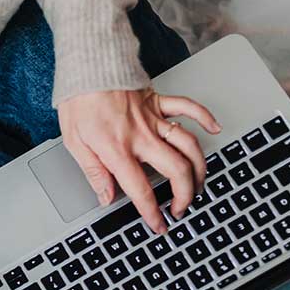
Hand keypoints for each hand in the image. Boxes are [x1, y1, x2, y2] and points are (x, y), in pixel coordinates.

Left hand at [58, 89, 220, 232]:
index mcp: (118, 149)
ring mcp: (154, 118)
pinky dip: (205, 117)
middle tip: (182, 208)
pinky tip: (215, 129)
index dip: (152, 212)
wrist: (87, 64)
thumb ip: (93, 172)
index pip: (140, 189)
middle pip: (176, 170)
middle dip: (185, 194)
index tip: (159, 226)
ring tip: (198, 184)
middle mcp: (141, 136)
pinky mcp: (158, 100)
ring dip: (199, 167)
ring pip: (188, 145)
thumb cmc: (77, 101)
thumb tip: (106, 197)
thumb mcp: (74, 142)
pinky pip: (188, 107)